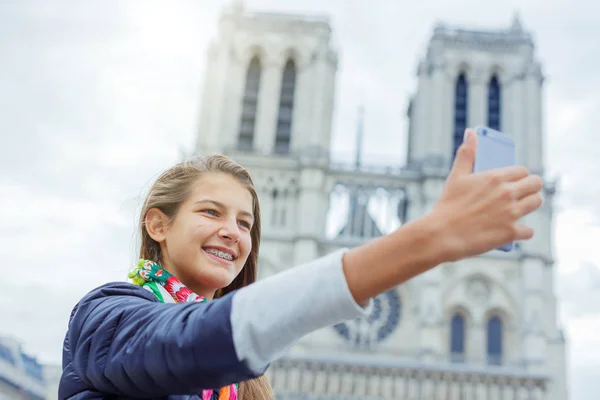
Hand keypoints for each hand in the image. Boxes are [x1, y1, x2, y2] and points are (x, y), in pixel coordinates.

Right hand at [430, 128, 543, 260]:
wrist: (442, 235)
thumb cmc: (447, 205)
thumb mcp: (455, 176)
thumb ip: (466, 153)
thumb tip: (471, 133)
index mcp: (495, 177)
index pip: (523, 170)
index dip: (520, 175)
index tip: (516, 180)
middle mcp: (507, 193)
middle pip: (536, 184)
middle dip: (531, 187)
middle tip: (522, 193)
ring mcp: (511, 213)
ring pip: (536, 203)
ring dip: (530, 205)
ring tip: (521, 208)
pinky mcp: (510, 232)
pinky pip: (529, 230)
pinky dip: (522, 231)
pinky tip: (514, 231)